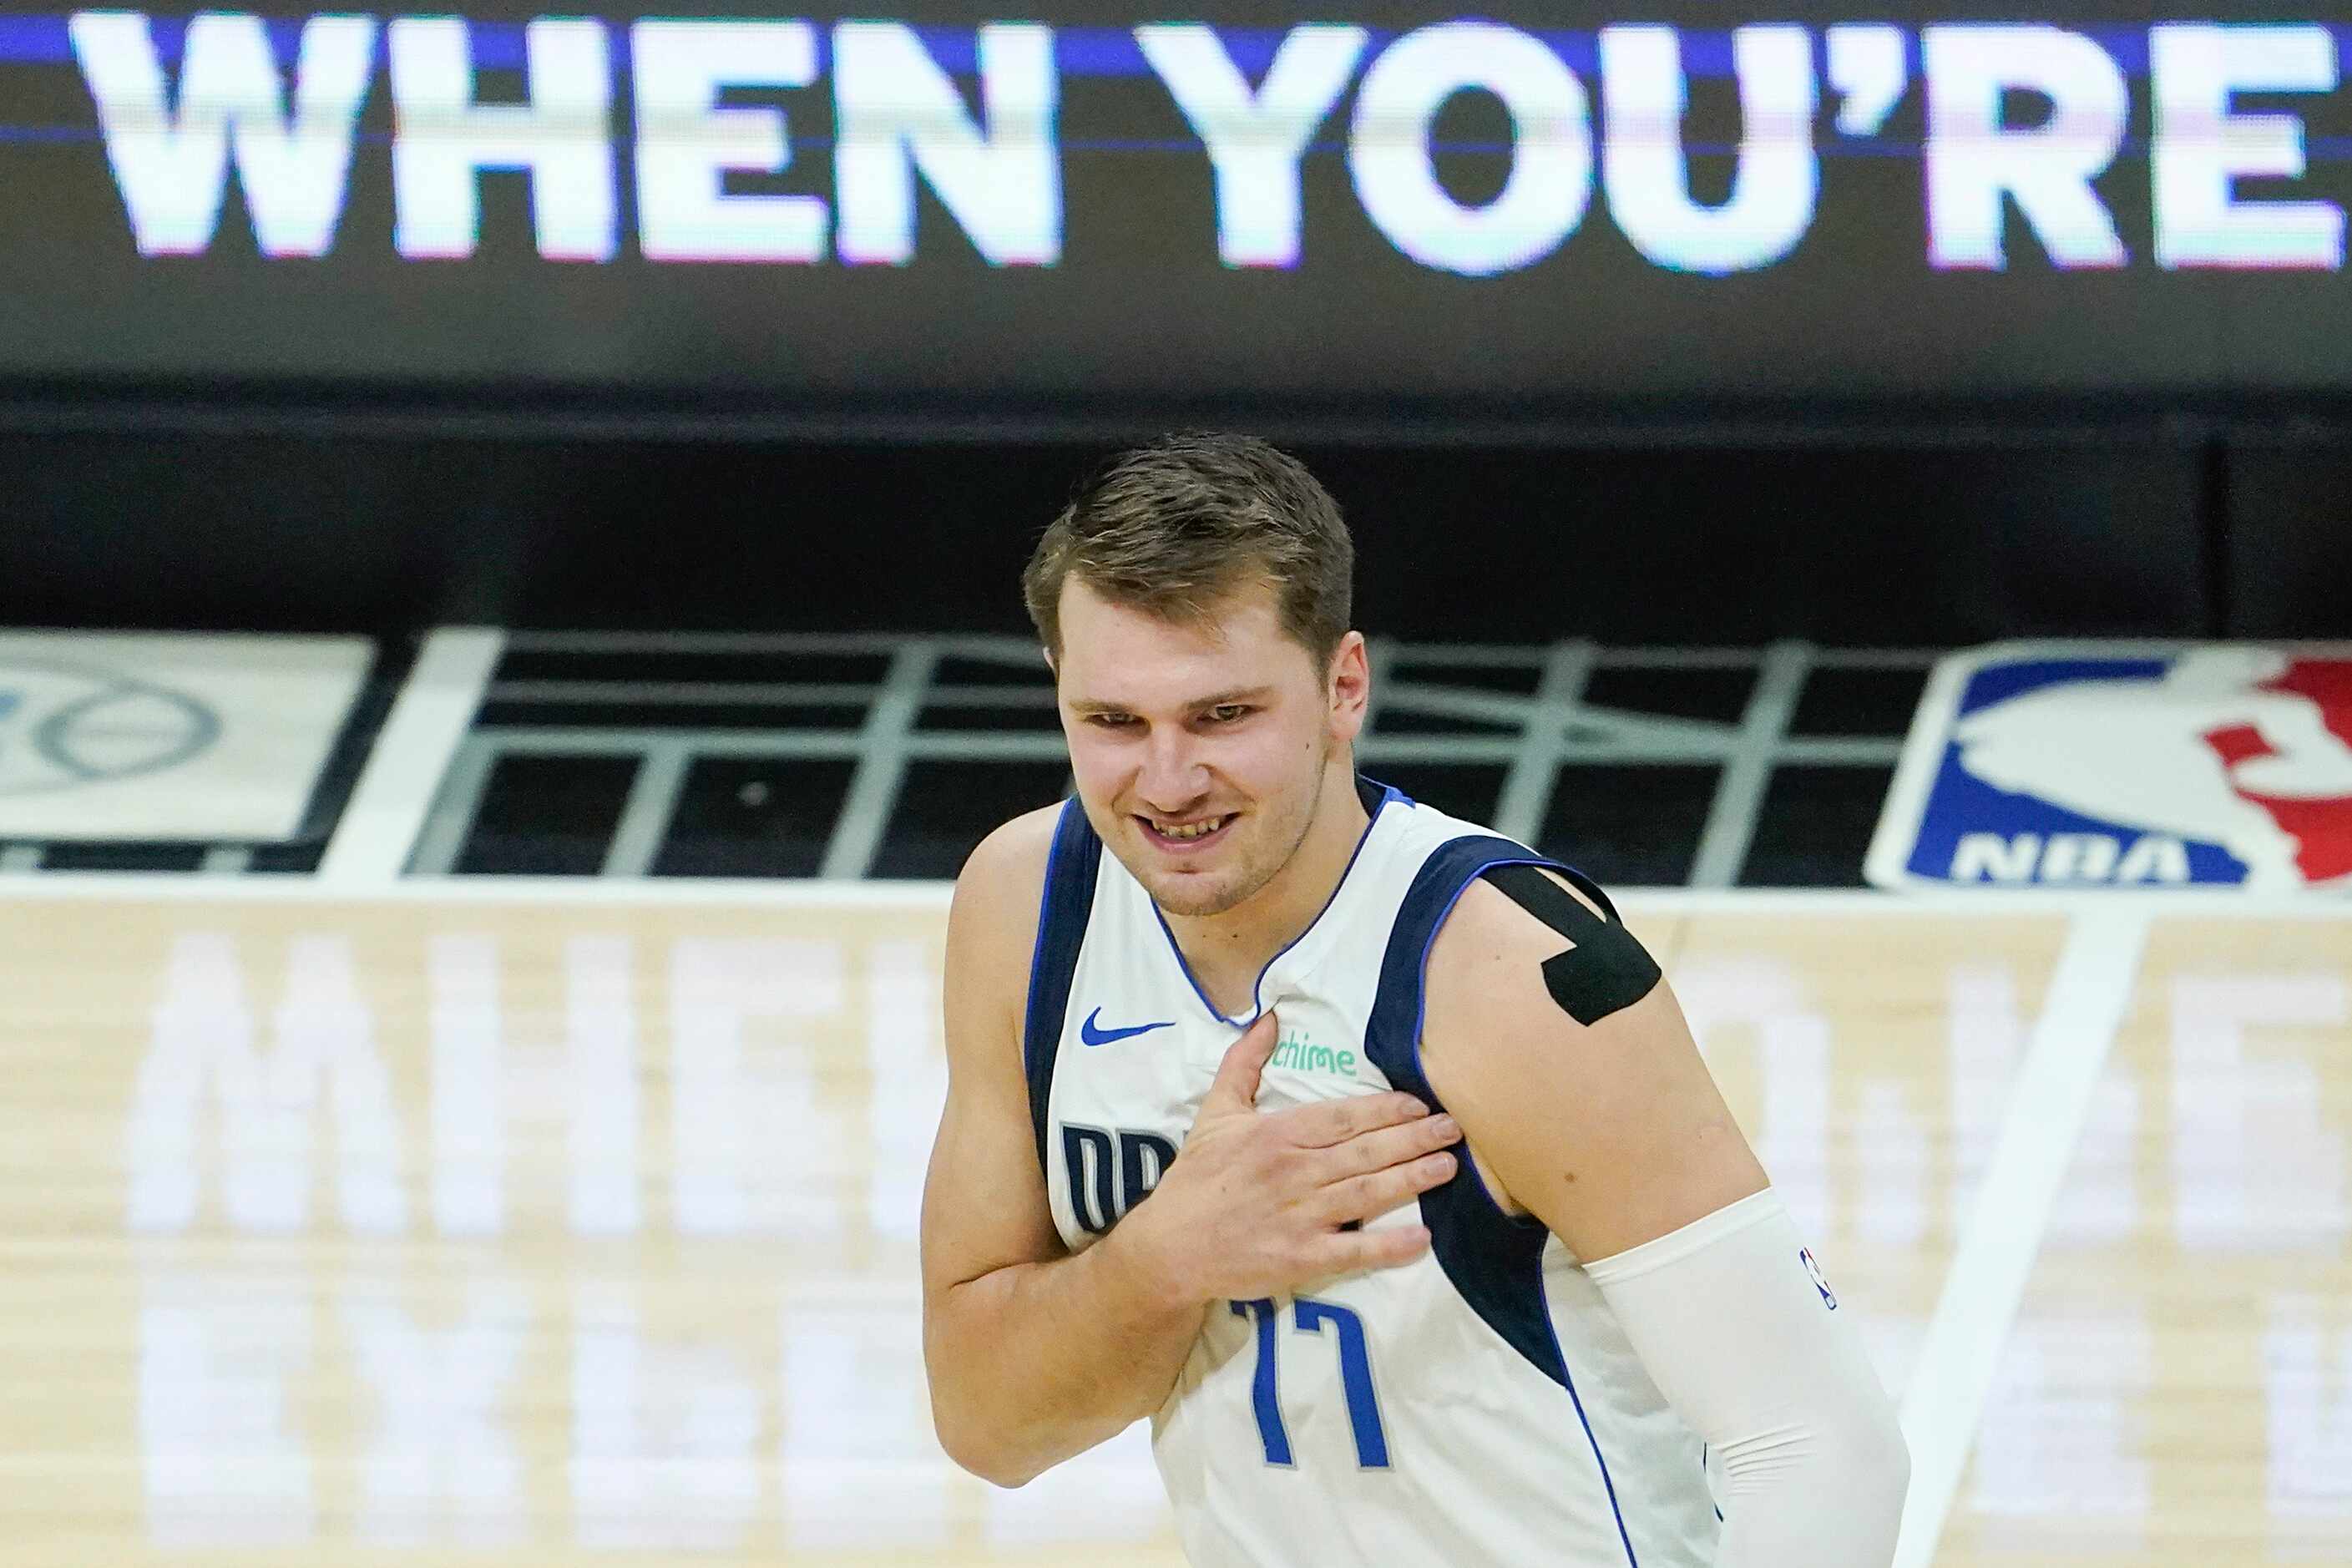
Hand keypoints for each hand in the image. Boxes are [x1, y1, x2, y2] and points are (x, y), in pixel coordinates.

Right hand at [1120, 1010, 1460, 1304]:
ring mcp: (1301, 1217)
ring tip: (1449, 1166)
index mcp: (1277, 1134)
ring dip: (1413, 1179)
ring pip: (1369, 1193)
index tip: (1420, 1104)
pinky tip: (1423, 1236)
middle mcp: (1294, 1172)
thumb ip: (1244, 1064)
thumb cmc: (1196, 1178)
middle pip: (1366, 1151)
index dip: (1387, 1110)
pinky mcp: (1302, 1259)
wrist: (1170, 1248)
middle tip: (1454, 1130)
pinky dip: (1391, 1245)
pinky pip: (1356, 1251)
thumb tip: (1269, 1018)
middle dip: (1415, 1139)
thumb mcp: (1216, 1113)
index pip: (1344, 1117)